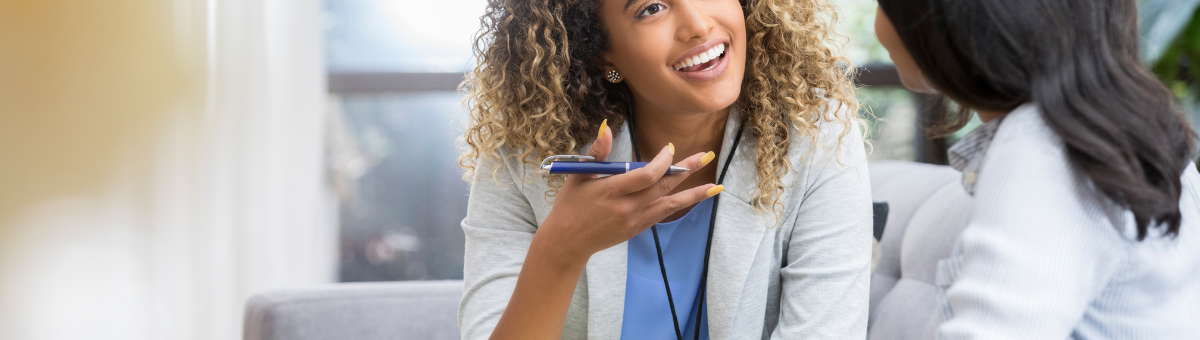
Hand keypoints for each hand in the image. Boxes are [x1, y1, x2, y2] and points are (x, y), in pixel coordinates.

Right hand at [535, 120, 721, 262]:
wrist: (567, 242)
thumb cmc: (569, 205)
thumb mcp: (578, 175)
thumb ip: (597, 153)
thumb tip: (607, 128)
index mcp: (611, 190)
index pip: (646, 174)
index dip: (662, 161)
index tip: (669, 149)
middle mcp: (627, 207)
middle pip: (664, 186)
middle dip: (686, 170)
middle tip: (707, 156)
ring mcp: (634, 220)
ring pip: (670, 205)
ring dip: (693, 194)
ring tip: (715, 187)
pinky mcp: (637, 229)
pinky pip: (662, 215)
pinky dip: (679, 206)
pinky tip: (692, 198)